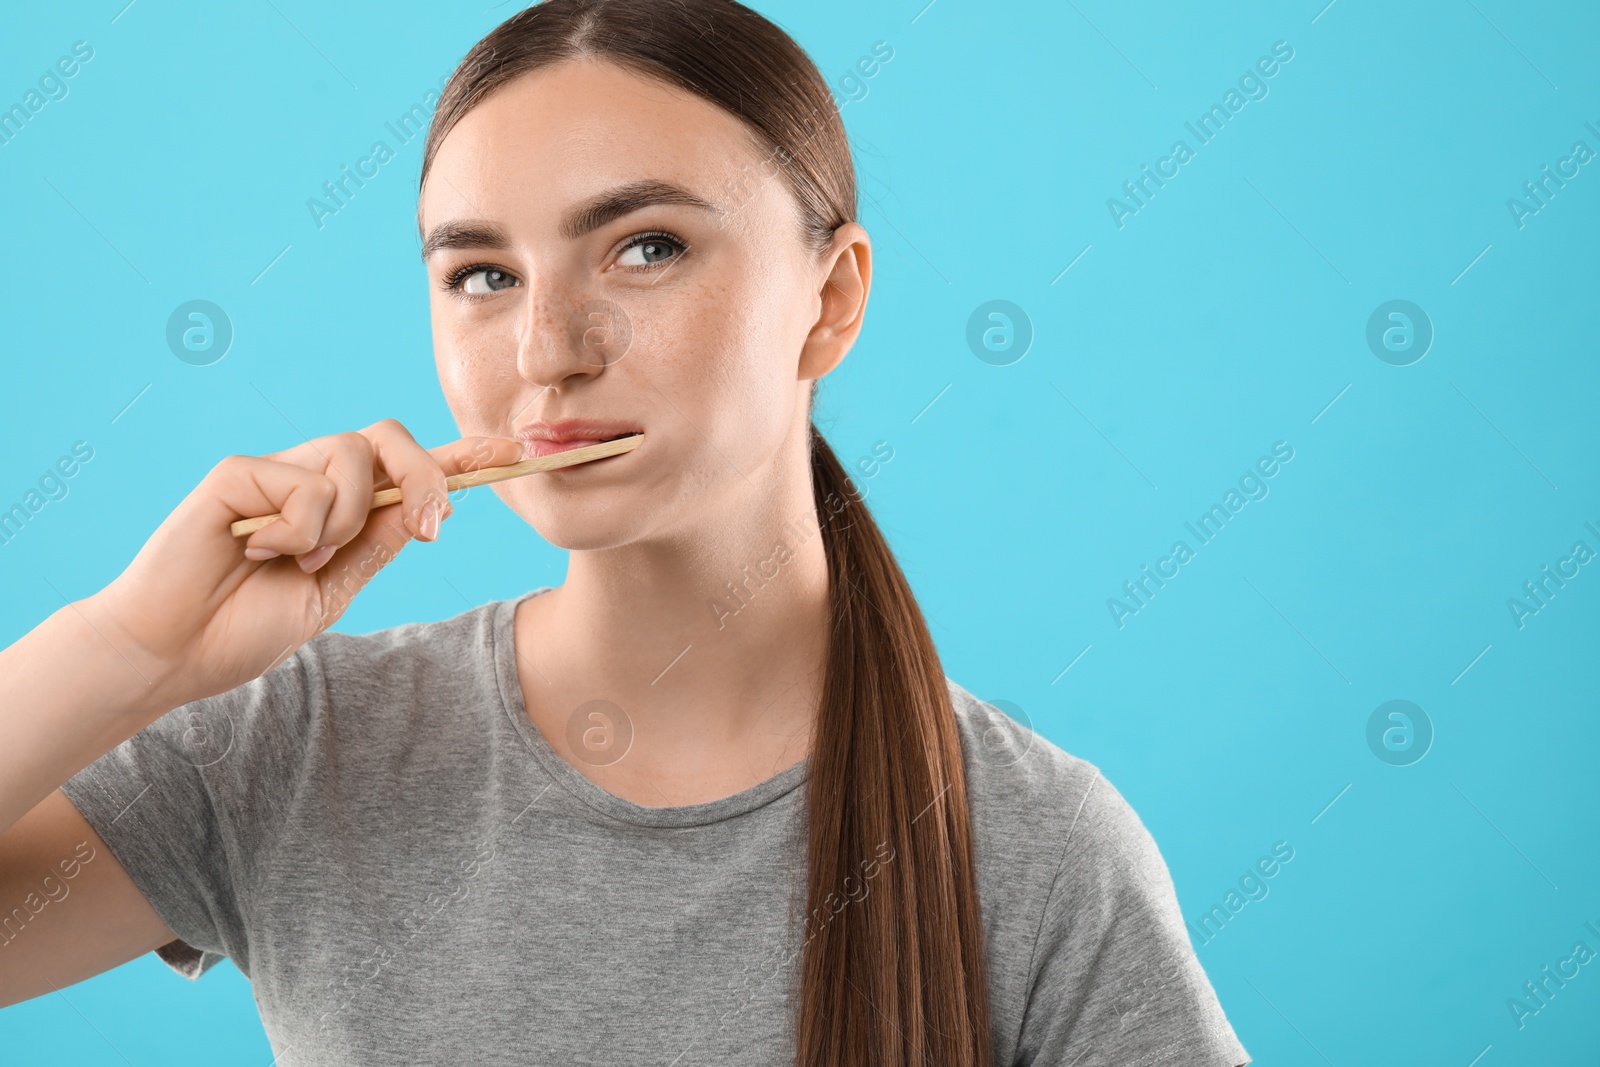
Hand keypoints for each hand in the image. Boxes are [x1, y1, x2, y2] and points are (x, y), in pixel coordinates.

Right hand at [83, 418, 523, 710]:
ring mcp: (275, 472)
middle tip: (429, 532)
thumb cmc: (243, 628)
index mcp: (341, 512)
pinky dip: (300, 528)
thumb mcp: (332, 591)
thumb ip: (375, 546)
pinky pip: (308, 482)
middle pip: (390, 439)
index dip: (458, 458)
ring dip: (346, 521)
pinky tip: (258, 554)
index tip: (513, 453)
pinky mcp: (240, 473)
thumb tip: (432, 508)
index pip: (407, 471)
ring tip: (302, 562)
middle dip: (427, 477)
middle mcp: (312, 481)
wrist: (174, 654)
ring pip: (354, 457)